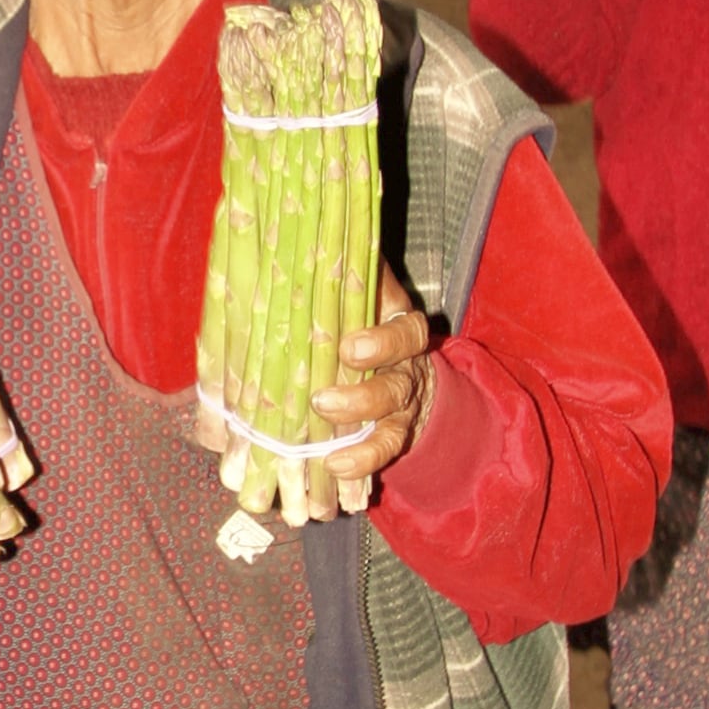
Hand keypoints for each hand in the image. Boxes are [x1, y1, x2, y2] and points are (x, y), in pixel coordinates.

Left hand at [313, 266, 435, 512]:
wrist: (403, 362)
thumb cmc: (358, 316)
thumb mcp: (356, 290)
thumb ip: (340, 272)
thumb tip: (301, 239)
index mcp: (399, 327)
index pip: (405, 332)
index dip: (382, 342)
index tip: (348, 345)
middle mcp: (407, 368)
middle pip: (396, 385)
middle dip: (363, 398)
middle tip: (322, 402)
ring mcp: (403, 407)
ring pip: (392, 425)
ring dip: (362, 441)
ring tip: (329, 452)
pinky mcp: (395, 436)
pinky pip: (385, 454)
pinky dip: (362, 465)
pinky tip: (336, 469)